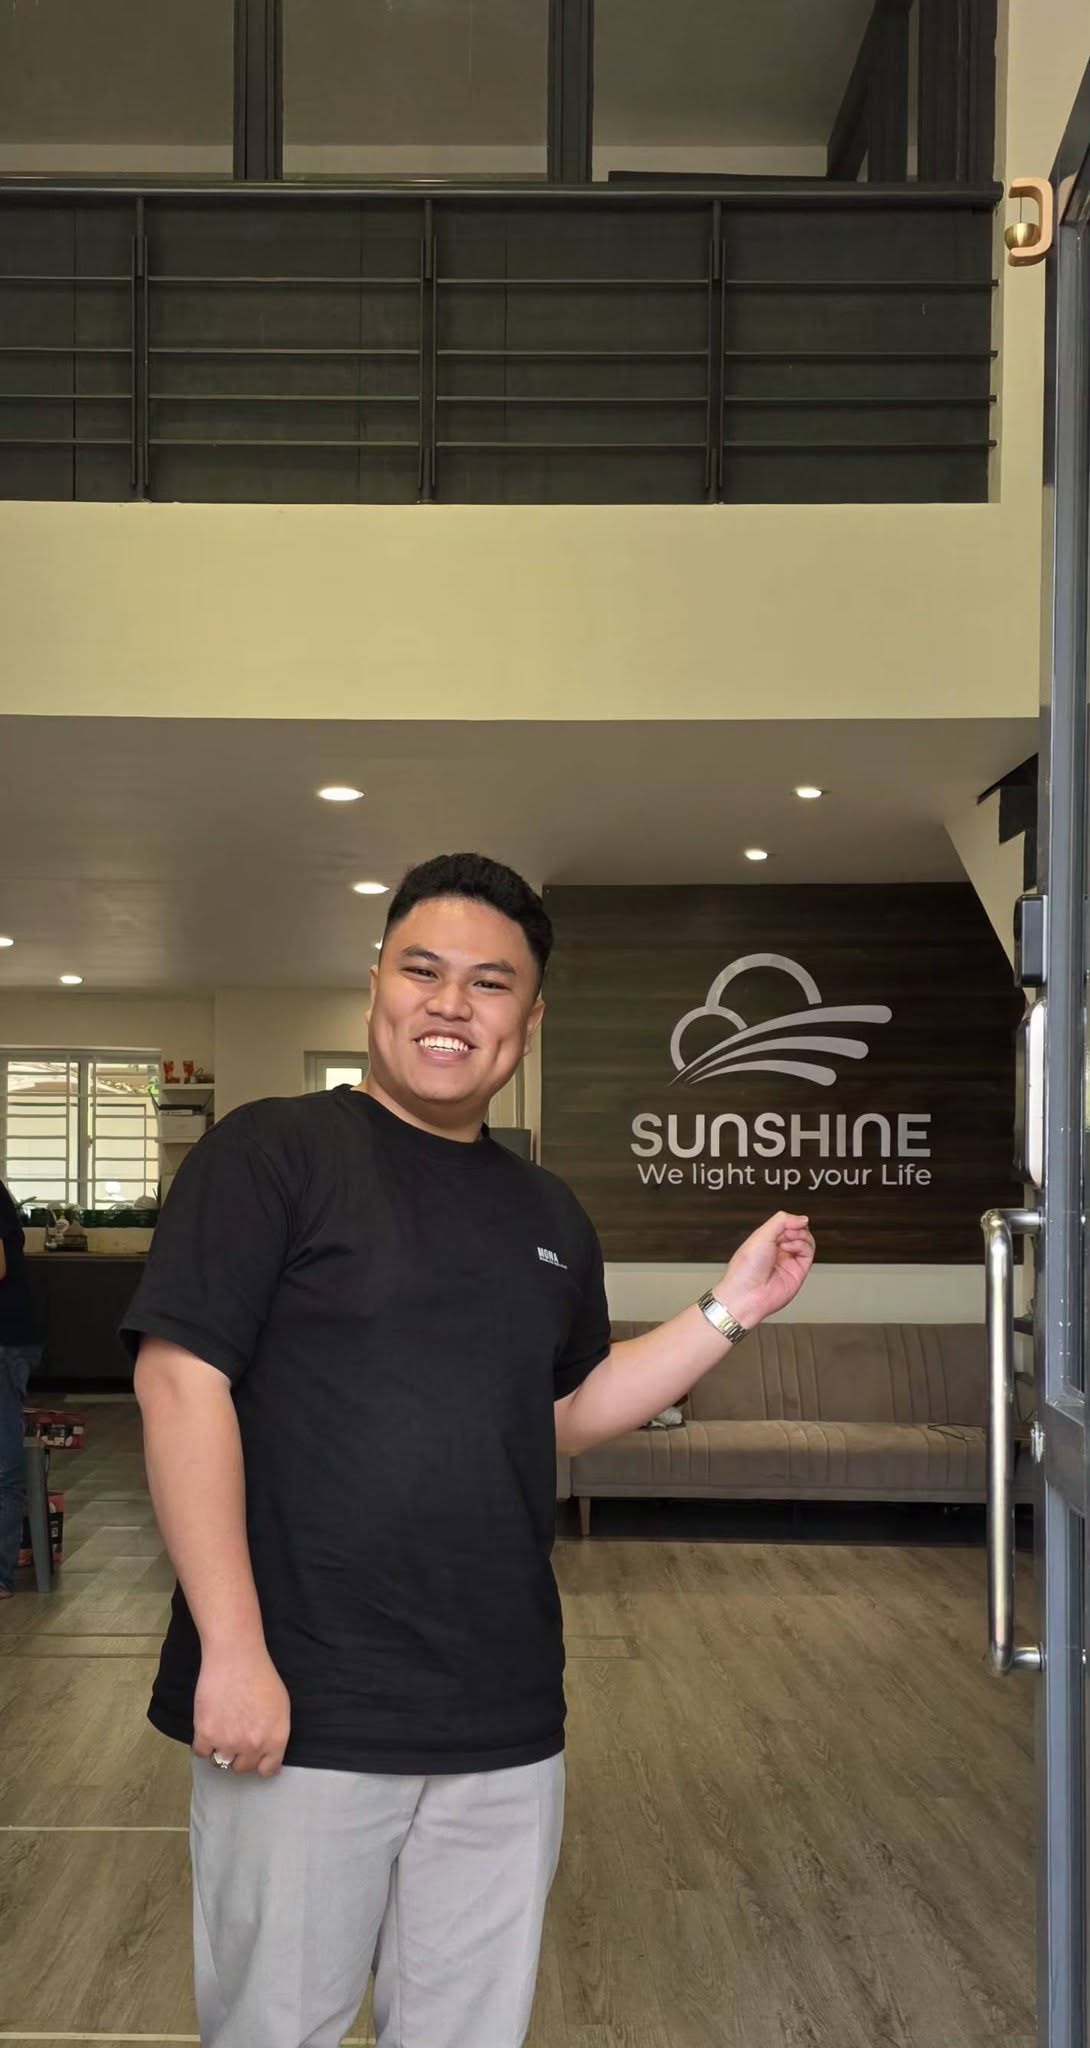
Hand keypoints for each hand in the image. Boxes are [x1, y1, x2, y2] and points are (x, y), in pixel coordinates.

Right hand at [192, 1642, 290, 1777]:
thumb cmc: (260, 1675)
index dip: (259, 1763)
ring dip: (219, 1750)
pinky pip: (201, 1753)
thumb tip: (267, 1751)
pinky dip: (202, 1743)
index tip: (253, 1755)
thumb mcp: (281, 1706)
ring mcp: (229, 1743)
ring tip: (220, 1729)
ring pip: (220, 1762)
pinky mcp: (206, 1735)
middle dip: (239, 1755)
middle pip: (242, 1768)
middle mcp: (254, 1746)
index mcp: (276, 1739)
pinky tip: (207, 1727)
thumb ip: (274, 1733)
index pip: (267, 1770)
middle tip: (234, 1736)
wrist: (235, 1657)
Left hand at [718, 1211, 814, 1329]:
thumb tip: (802, 1218)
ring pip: (806, 1241)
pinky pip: (808, 1252)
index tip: (787, 1221)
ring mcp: (789, 1261)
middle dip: (795, 1227)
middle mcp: (778, 1251)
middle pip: (798, 1231)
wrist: (747, 1294)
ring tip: (788, 1239)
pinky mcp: (799, 1271)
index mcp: (766, 1241)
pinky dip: (802, 1245)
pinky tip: (790, 1248)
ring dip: (800, 1235)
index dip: (788, 1220)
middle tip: (788, 1231)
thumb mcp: (761, 1235)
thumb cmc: (746, 1268)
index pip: (785, 1224)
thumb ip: (782, 1221)